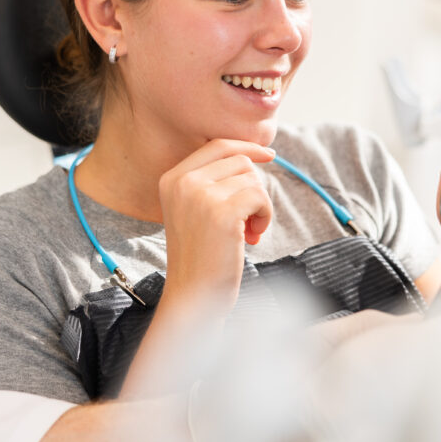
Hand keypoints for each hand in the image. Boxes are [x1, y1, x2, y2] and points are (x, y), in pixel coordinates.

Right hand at [158, 139, 274, 310]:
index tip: (269, 155)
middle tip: (249, 222)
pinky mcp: (222, 213)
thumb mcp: (195, 211)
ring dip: (260, 207)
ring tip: (247, 233)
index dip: (247, 147)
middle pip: (240, 162)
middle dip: (253, 189)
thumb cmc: (201, 257)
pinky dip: (265, 216)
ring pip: (253, 180)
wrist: (193, 296)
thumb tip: (254, 156)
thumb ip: (213, 182)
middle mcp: (182, 182)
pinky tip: (253, 237)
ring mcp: (200, 196)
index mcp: (171, 178)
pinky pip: (260, 197)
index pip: (217, 146)